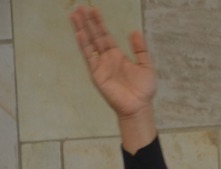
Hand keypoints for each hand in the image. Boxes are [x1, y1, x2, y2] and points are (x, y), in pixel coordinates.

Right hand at [70, 5, 155, 119]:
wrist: (139, 106)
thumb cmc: (143, 89)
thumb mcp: (146, 65)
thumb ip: (140, 49)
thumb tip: (135, 31)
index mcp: (117, 55)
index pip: (105, 35)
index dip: (99, 23)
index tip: (93, 9)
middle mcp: (106, 58)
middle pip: (94, 36)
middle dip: (87, 22)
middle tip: (80, 7)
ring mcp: (100, 66)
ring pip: (89, 44)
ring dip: (82, 29)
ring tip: (75, 15)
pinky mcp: (97, 74)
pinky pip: (89, 57)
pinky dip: (84, 45)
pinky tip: (79, 33)